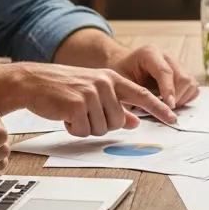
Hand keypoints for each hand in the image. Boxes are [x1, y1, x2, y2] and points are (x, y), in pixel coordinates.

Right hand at [13, 61, 179, 135]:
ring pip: (101, 129)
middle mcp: (105, 83)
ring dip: (86, 127)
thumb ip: (116, 105)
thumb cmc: (64, 88)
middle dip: (101, 124)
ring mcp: (91, 93)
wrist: (34, 81)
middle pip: (118, 121)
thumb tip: (135, 122)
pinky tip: (65, 116)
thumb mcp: (94, 91)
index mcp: (112, 78)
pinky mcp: (76, 105)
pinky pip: (84, 130)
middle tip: (85, 113)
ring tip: (73, 112)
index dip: (159, 108)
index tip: (174, 119)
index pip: (142, 95)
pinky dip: (74, 128)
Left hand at [109, 45, 199, 109]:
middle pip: (183, 78)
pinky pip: (192, 87)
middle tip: (164, 110)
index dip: (169, 90)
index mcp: (149, 54)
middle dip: (176, 98)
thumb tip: (143, 114)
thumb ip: (132, 95)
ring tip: (165, 106)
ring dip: (182, 99)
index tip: (169, 107)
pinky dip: (185, 98)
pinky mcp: (181, 73)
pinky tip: (171, 102)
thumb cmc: (120, 73)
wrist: (123, 64)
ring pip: (191, 83)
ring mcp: (176, 64)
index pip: (165, 72)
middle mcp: (166, 57)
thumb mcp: (120, 82)